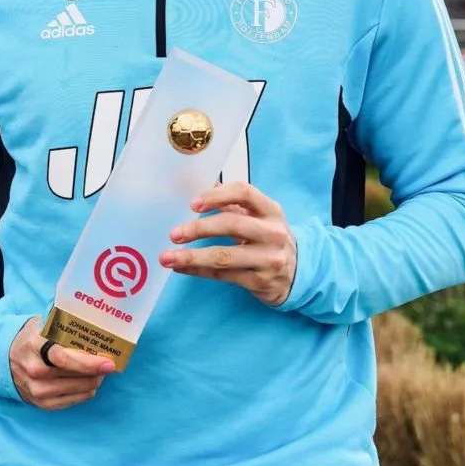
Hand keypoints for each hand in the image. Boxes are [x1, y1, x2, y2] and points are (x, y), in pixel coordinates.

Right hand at [8, 317, 115, 409]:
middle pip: (71, 375)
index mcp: (34, 344)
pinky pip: (68, 402)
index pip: (62, 357)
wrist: (6, 358)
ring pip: (73, 390)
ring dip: (92, 382)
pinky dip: (83, 394)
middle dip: (95, 371)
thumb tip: (94, 317)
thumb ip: (63, 322)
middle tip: (109, 365)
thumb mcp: (43, 323)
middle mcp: (33, 369)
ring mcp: (35, 389)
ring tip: (100, 373)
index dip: (87, 362)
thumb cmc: (33, 337)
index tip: (107, 362)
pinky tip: (90, 384)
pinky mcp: (39, 403)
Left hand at [159, 182, 297, 306]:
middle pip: (231, 224)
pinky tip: (181, 268)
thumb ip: (230, 201)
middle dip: (198, 228)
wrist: (298, 274)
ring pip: (224, 256)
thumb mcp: (258, 216)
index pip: (244, 193)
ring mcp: (268, 259)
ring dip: (192, 256)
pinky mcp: (259, 282)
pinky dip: (198, 271)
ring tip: (167, 257)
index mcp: (271, 210)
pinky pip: (223, 275)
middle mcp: (273, 233)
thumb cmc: (268, 239)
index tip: (192, 204)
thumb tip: (197, 183)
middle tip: (174, 233)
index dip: (217, 196)